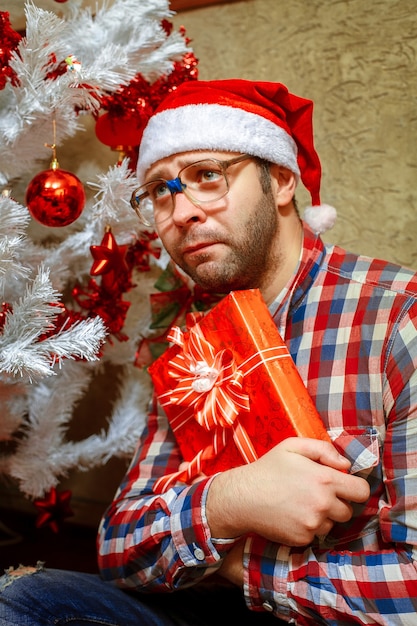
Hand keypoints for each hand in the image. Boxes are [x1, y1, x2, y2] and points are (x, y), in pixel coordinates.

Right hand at [206, 437, 369, 546]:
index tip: (344, 486)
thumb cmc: (268, 468)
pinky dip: (309, 527)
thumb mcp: (293, 446)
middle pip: (349, 511)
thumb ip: (324, 449)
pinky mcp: (303, 539)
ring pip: (333, 524)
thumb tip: (345, 464)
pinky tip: (293, 515)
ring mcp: (313, 524)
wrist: (243, 497)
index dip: (355, 488)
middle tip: (317, 493)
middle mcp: (323, 504)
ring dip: (324, 516)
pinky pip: (316, 535)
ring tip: (302, 504)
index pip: (362, 491)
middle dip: (338, 503)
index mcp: (325, 479)